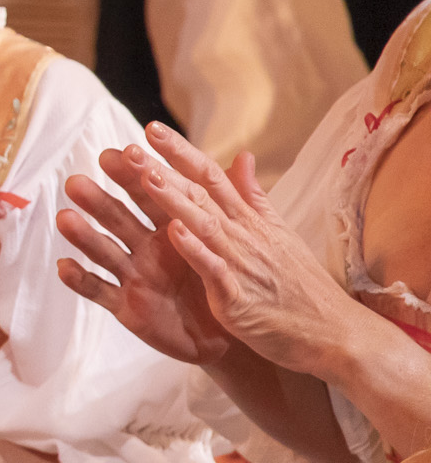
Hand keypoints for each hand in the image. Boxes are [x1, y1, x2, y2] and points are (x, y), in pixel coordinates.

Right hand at [56, 154, 245, 369]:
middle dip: (98, 200)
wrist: (228, 335)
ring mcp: (134, 275)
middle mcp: (147, 247)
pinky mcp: (126, 305)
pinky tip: (64, 266)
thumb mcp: (233, 239)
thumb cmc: (225, 282)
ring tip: (66, 218)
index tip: (123, 151)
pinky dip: (80, 280)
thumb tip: (244, 156)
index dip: (136, 174)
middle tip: (77, 183)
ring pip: (104, 251)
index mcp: (171, 228)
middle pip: (118, 218)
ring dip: (83, 235)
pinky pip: (99, 291)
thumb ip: (232, 199)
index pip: (149, 194)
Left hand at [98, 126, 352, 379]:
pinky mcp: (238, 297)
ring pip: (203, 224)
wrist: (334, 334)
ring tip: (146, 177)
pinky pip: (214, 269)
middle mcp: (245, 235)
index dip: (180, 152)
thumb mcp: (278, 234)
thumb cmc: (301, 287)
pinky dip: (196, 250)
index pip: (211, 177)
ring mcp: (242, 264)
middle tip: (129, 148)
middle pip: (200, 194)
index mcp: (250, 221)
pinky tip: (174, 232)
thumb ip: (253, 197)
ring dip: (174, 200)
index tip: (150, 128)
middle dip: (164, 169)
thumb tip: (242, 156)